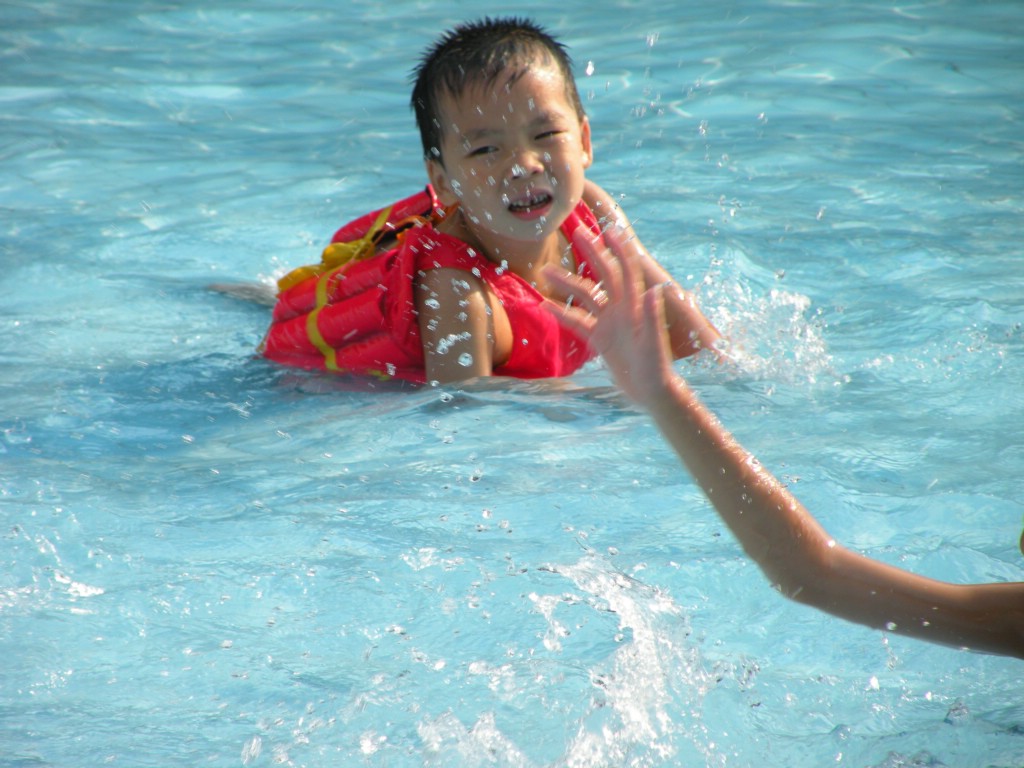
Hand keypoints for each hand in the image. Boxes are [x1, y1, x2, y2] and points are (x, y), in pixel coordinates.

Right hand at [543, 224, 679, 404]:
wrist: (651, 391)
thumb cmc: (657, 369)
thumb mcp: (654, 344)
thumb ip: (653, 318)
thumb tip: (656, 289)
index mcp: (635, 305)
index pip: (627, 270)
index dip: (619, 249)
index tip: (608, 229)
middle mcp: (622, 308)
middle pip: (604, 274)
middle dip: (592, 252)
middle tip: (577, 231)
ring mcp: (610, 322)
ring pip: (585, 296)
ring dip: (567, 283)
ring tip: (544, 272)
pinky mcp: (600, 338)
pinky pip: (577, 322)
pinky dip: (562, 314)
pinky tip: (544, 306)